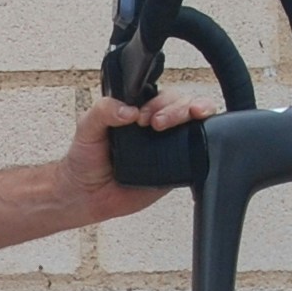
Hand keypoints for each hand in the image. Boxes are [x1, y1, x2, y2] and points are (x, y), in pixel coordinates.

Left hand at [64, 84, 217, 222]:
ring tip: (190, 119)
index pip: (161, 95)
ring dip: (198, 116)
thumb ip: (103, 110)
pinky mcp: (175, 168)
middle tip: (157, 123)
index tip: (143, 115)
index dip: (159, 101)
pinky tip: (202, 143)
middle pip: (183, 104)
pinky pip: (197, 154)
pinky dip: (206, 144)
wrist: (87, 195)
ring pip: (195, 123)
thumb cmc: (85, 159)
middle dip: (178, 108)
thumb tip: (129, 110)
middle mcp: (156, 126)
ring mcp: (167, 146)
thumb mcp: (86, 126)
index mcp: (138, 111)